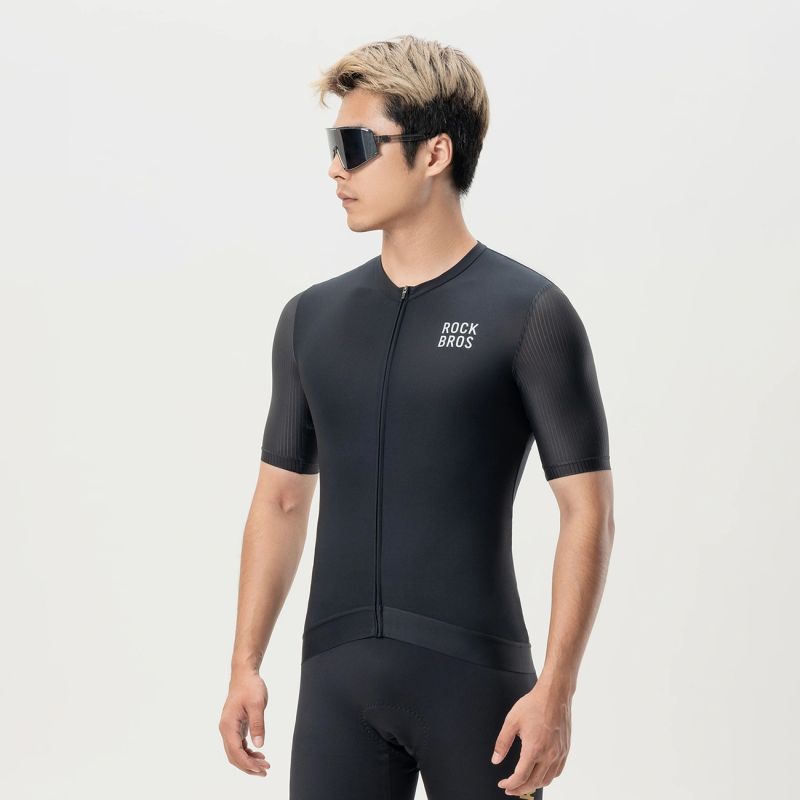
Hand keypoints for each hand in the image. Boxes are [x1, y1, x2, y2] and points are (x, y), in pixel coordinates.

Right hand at [219, 669, 270, 776]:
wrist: (244, 675)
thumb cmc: (250, 687)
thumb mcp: (257, 704)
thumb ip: (257, 725)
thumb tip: (259, 745)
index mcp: (228, 725)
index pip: (235, 751)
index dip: (247, 763)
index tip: (261, 768)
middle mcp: (226, 729)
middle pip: (234, 756)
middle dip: (248, 766)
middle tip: (265, 770)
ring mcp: (229, 728)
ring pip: (235, 752)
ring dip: (248, 761)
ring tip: (264, 764)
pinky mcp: (235, 726)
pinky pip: (238, 744)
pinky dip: (247, 752)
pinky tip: (258, 754)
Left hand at [490, 677, 571, 795]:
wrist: (554, 695)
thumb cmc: (533, 705)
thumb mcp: (511, 721)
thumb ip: (502, 743)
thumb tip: (495, 760)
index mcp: (534, 748)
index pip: (521, 777)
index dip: (510, 784)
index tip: (503, 784)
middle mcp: (548, 754)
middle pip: (534, 782)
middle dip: (520, 789)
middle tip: (510, 788)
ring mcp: (559, 753)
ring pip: (547, 780)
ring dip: (534, 785)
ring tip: (523, 783)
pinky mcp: (565, 750)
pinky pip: (557, 772)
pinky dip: (547, 778)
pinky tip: (539, 774)